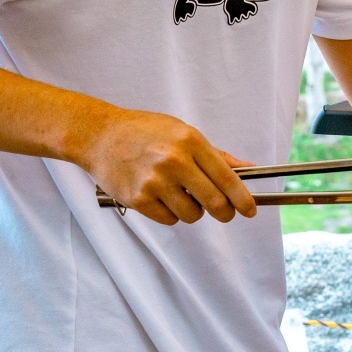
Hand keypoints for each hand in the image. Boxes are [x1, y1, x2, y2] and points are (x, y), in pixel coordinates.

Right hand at [73, 110, 257, 225]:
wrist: (101, 136)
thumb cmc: (145, 132)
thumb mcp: (185, 133)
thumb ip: (216, 155)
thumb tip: (248, 168)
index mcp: (191, 142)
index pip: (226, 178)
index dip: (243, 198)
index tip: (251, 210)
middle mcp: (174, 162)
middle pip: (214, 202)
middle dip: (225, 212)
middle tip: (225, 213)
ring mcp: (154, 182)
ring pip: (192, 215)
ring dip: (194, 212)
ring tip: (182, 195)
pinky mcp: (137, 199)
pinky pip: (169, 219)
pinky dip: (172, 214)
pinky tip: (163, 198)